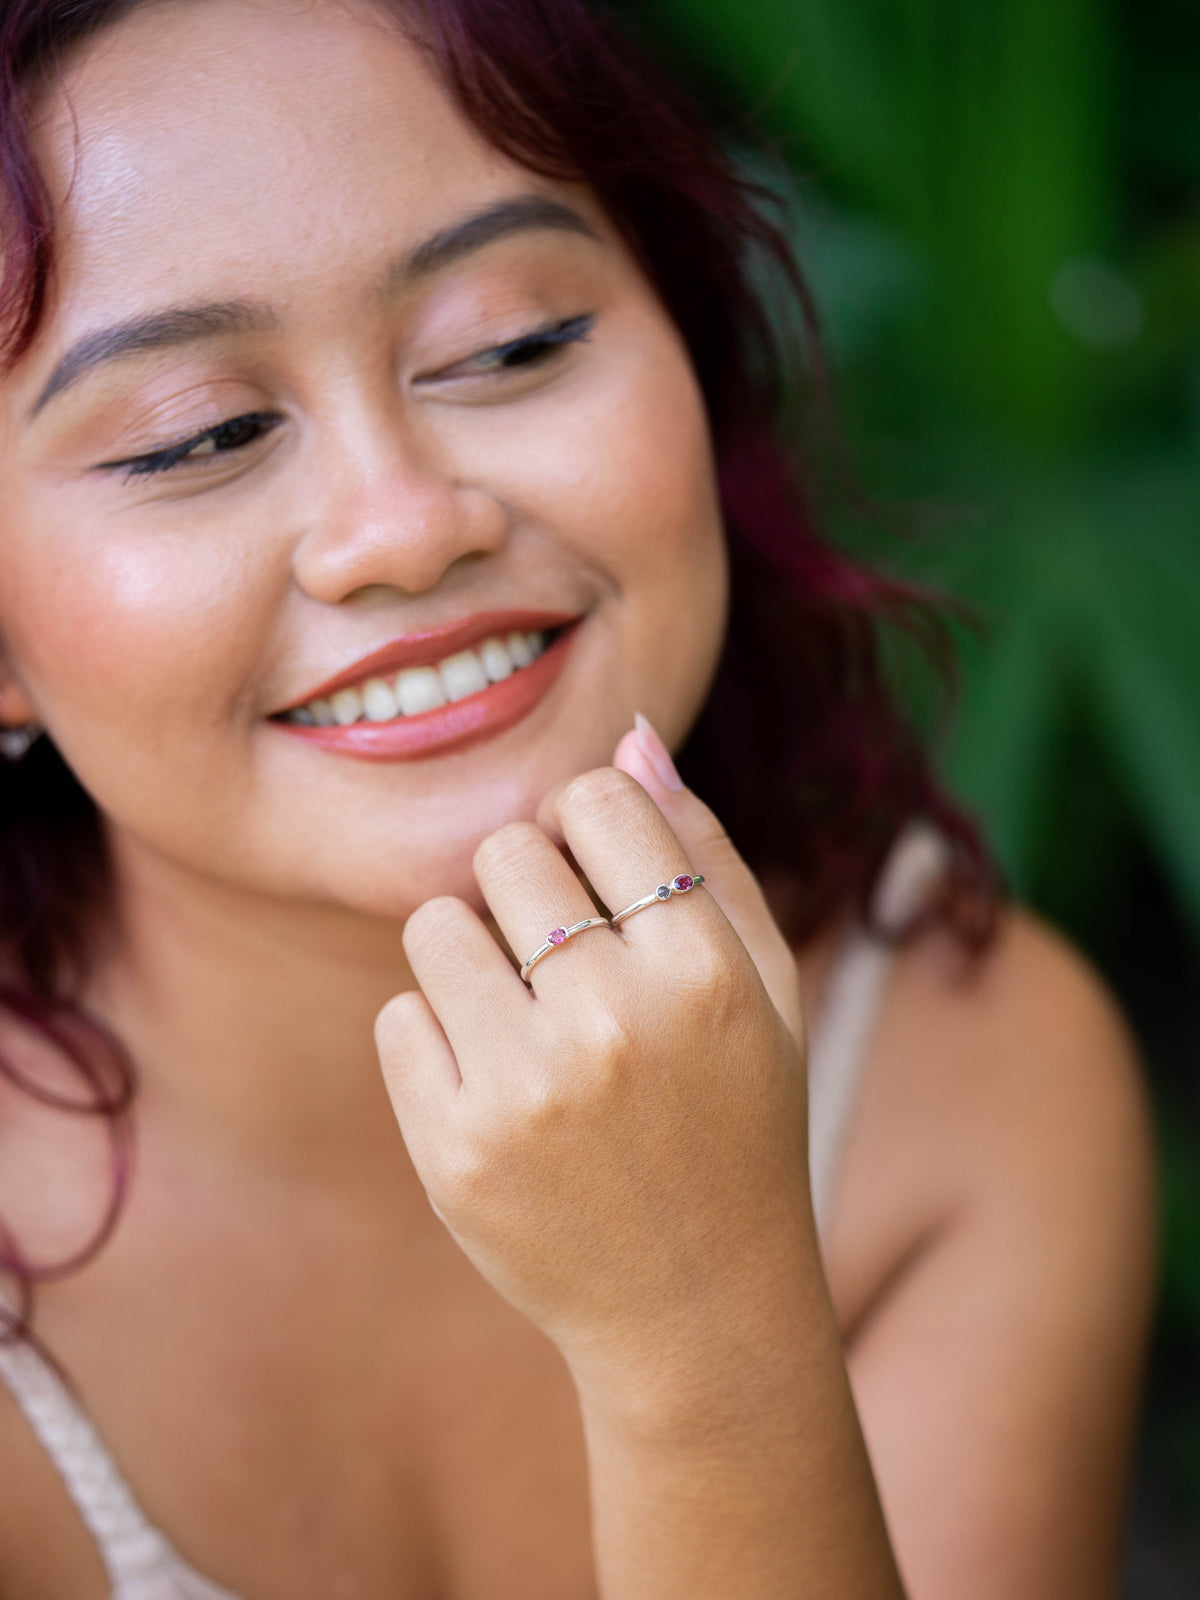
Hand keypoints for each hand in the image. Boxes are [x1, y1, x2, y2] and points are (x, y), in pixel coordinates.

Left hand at [375, 716, 813, 1382]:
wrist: (697, 1303)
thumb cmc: (738, 1121)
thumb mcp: (765, 988)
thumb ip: (706, 853)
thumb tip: (631, 737)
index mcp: (701, 970)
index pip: (596, 799)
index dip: (592, 825)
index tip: (603, 878)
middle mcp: (610, 1022)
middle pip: (504, 851)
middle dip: (527, 889)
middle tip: (564, 960)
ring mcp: (522, 1091)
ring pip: (435, 925)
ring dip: (471, 955)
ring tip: (524, 1018)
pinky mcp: (451, 1150)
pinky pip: (398, 1016)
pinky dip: (436, 1038)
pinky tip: (496, 1086)